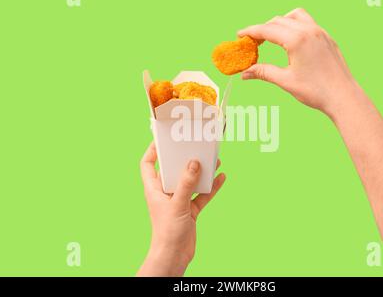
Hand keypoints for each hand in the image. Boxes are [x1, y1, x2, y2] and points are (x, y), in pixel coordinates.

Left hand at [137, 142, 225, 276]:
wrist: (174, 256)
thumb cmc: (167, 232)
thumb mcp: (177, 204)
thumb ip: (186, 183)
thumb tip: (193, 163)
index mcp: (154, 189)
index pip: (148, 164)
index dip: (153, 151)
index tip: (163, 140)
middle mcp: (165, 193)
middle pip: (173, 170)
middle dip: (185, 159)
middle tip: (195, 147)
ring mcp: (178, 201)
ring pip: (190, 181)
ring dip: (201, 172)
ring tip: (213, 160)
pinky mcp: (190, 210)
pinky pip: (201, 195)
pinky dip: (211, 187)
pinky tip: (221, 178)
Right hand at [238, 8, 357, 116]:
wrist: (343, 97)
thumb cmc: (316, 91)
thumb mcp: (285, 81)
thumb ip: (263, 72)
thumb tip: (245, 73)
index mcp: (297, 40)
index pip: (267, 30)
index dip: (251, 32)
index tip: (239, 35)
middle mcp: (309, 31)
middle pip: (278, 21)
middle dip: (263, 29)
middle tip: (253, 43)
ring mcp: (320, 32)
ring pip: (295, 16)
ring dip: (280, 23)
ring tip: (272, 38)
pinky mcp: (327, 38)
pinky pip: (308, 23)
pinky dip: (294, 27)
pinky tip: (291, 43)